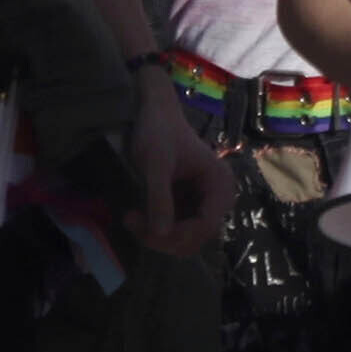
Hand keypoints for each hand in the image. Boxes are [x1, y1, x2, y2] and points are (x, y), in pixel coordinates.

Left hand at [121, 95, 228, 255]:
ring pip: (185, 238)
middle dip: (164, 237)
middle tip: (130, 220)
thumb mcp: (156, 164)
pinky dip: (155, 228)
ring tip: (131, 216)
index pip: (206, 225)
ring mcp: (203, 204)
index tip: (145, 230)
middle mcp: (218, 198)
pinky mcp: (189, 206)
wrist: (155, 114)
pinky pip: (176, 229)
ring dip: (157, 236)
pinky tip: (137, 215)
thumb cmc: (158, 132)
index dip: (177, 235)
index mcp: (219, 184)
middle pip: (196, 237)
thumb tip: (161, 234)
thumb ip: (159, 197)